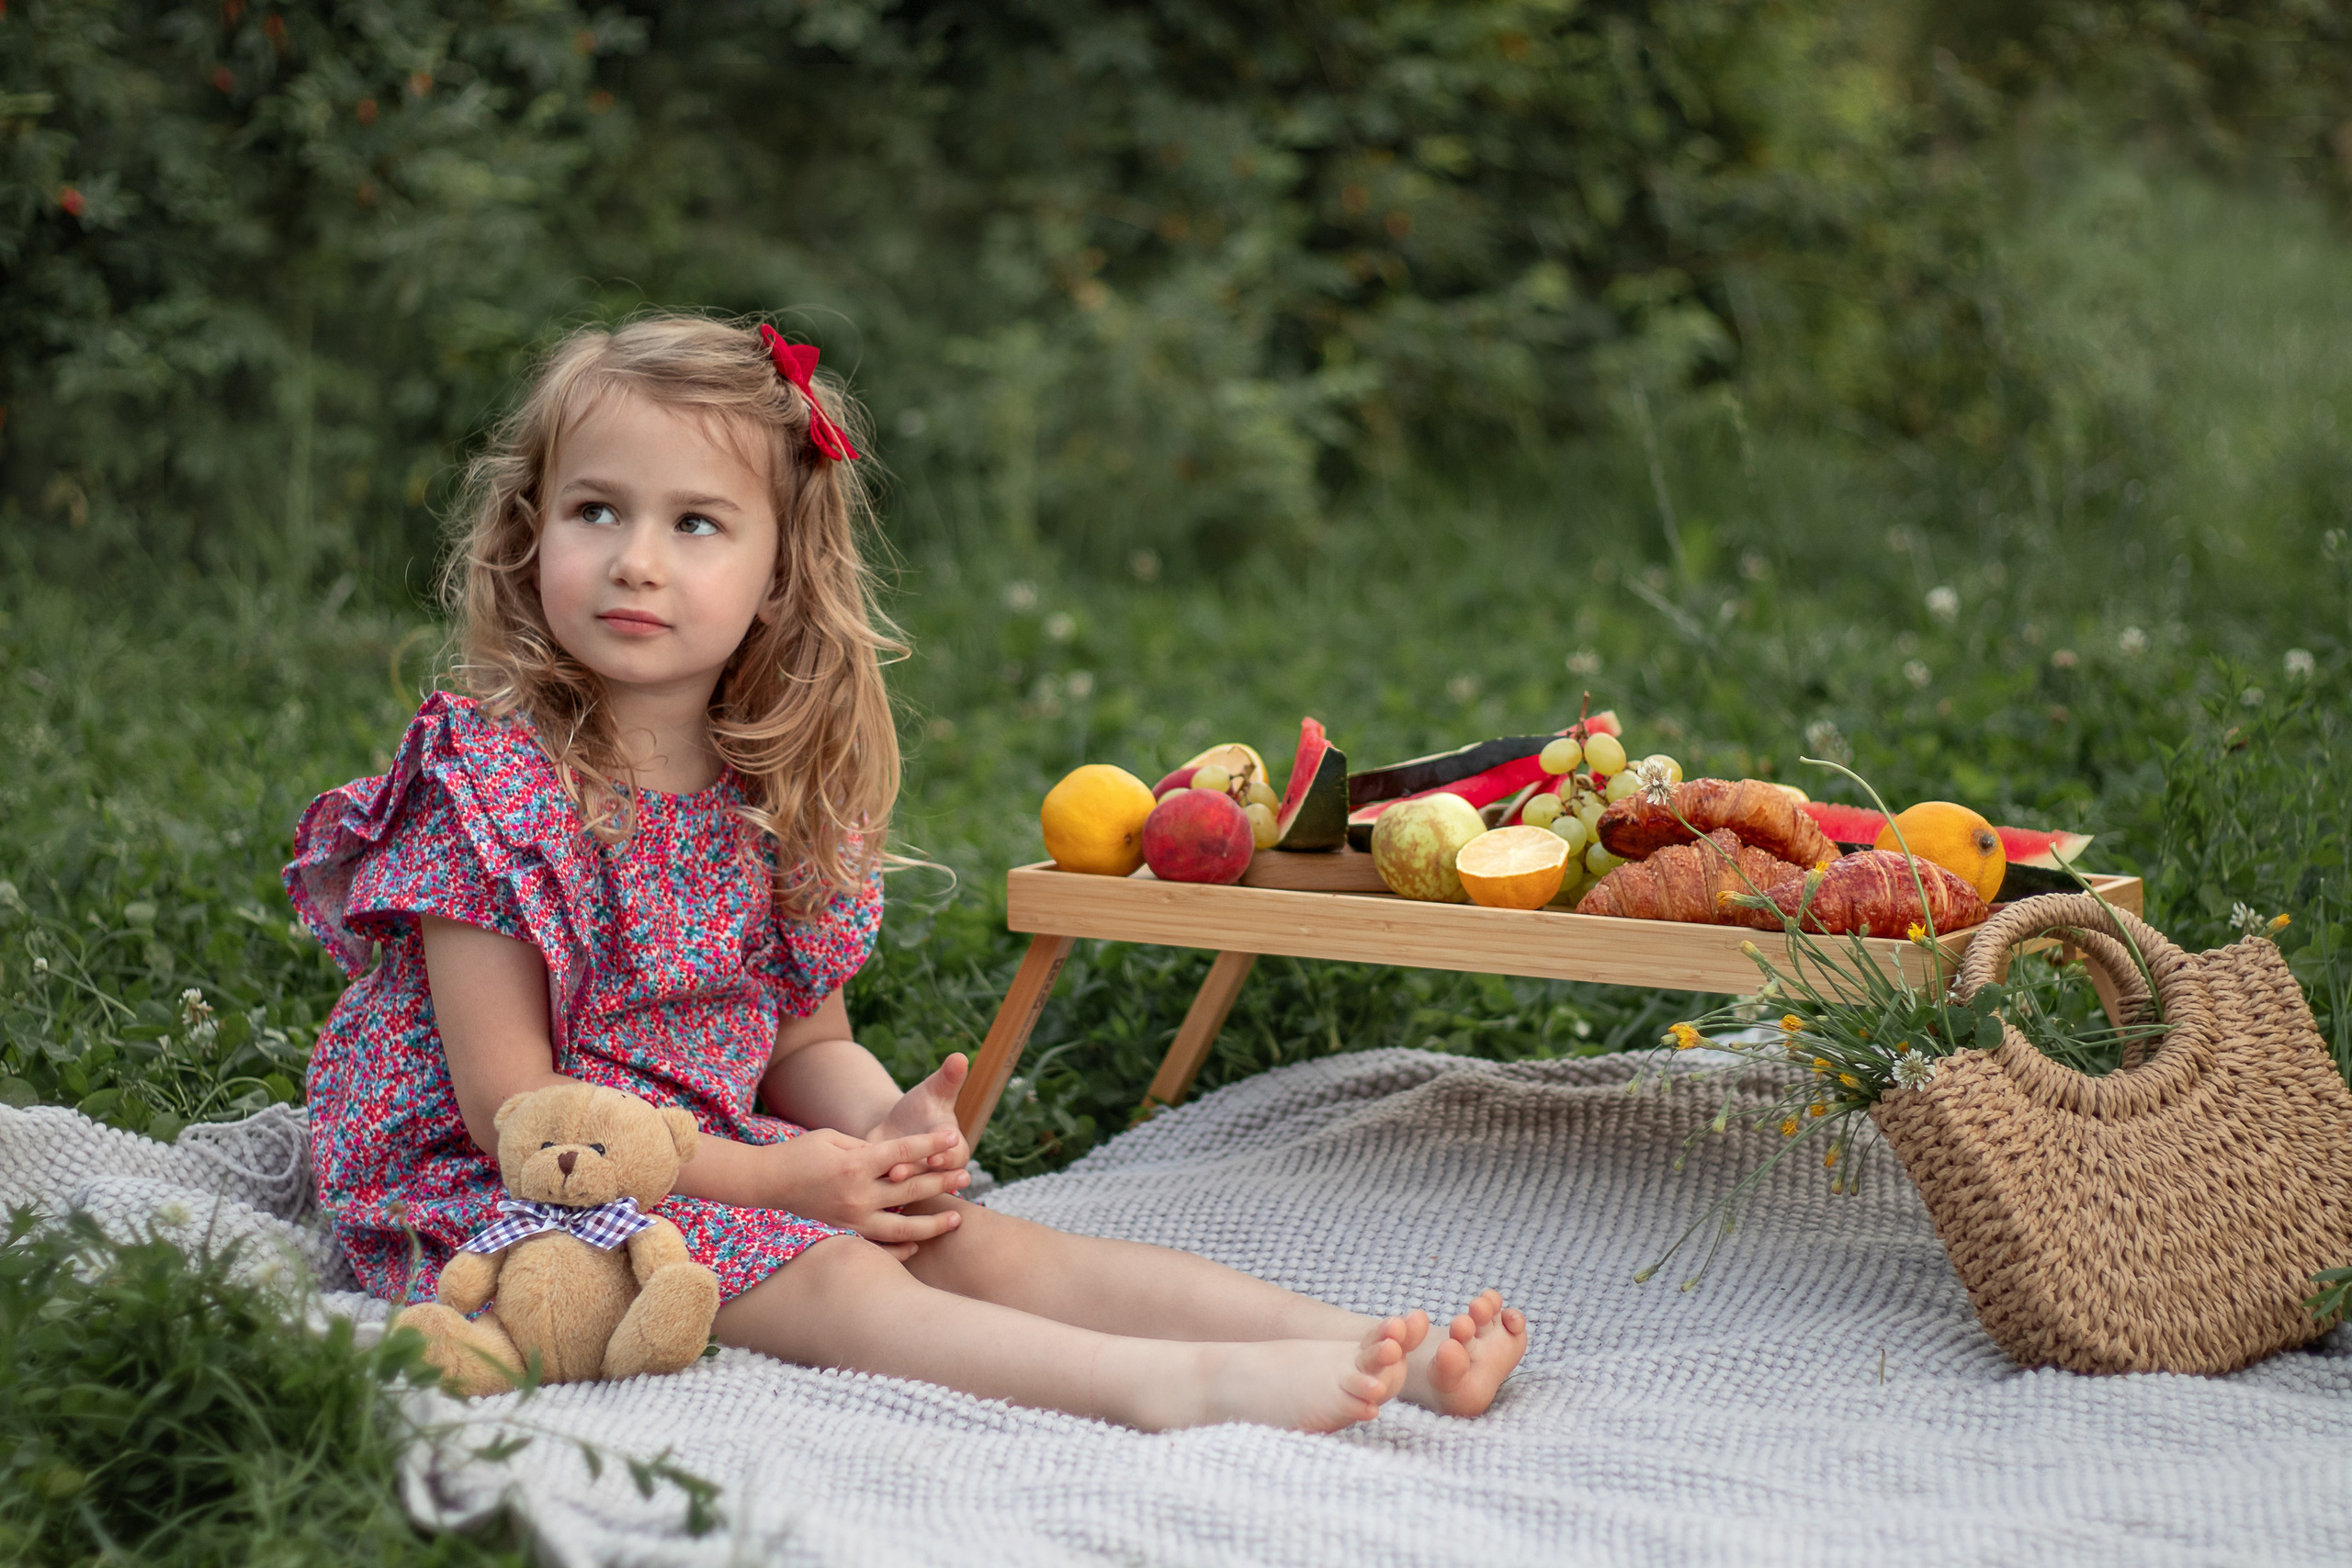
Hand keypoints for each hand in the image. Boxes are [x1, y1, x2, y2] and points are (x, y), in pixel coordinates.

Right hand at [767, 1126, 969, 1258]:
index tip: (955, 1139)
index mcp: (855, 1164)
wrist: (768, 1182)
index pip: (904, 1153)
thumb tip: (900, 1156)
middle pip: (910, 1190)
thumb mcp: (834, 1138)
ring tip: (957, 1218)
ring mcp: (852, 1218)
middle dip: (942, 1182)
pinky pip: (880, 1245)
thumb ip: (868, 1148)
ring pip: (902, 1226)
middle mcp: (857, 1195)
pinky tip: (920, 1242)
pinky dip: (901, 1247)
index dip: (932, 1146)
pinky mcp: (846, 1232)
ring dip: (933, 1223)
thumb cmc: (801, 1152)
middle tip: (968, 1177)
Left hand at [865, 1052, 972, 1182]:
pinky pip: (890, 1193)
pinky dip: (878, 1190)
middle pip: (934, 1178)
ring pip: (911, 1189)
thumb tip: (960, 1057)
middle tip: (899, 1171)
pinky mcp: (895, 1188)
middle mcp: (936, 1166)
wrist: (898, 1126)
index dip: (947, 1157)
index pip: (957, 1154)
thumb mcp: (934, 1090)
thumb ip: (948, 1077)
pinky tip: (860, 1184)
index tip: (934, 1156)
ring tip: (882, 1177)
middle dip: (916, 1174)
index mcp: (950, 1144)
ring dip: (898, 1185)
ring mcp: (916, 1179)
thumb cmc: (923, 1106)